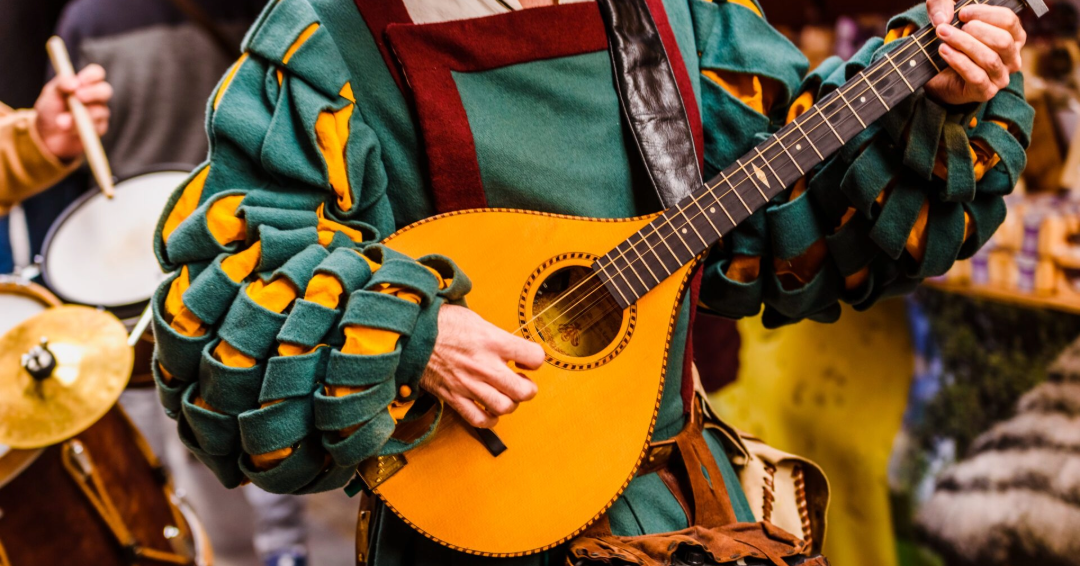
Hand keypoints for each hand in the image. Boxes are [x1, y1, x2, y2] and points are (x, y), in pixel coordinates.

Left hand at [33, 64, 111, 161]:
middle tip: (78, 96)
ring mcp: (99, 113)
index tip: (80, 80)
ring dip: (78, 115)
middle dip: (92, 93)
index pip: (96, 74)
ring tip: (60, 121)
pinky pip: (95, 127)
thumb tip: (74, 82)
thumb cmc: (51, 110)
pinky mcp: (99, 129)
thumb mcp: (51, 94)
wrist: (47, 134)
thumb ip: (61, 84)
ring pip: (99, 111)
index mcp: (85, 83)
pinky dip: (78, 127)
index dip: (92, 75)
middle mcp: (96, 97)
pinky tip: (66, 129)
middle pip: (105, 90)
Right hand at [420, 304, 544, 427]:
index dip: (535, 360)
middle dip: (528, 388)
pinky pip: (479, 420)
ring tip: (505, 394)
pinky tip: (490, 409)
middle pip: (524, 391)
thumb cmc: (442, 323)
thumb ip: (497, 337)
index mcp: (493, 341)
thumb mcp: (476, 320)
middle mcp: (484, 365)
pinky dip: (489, 419)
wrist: (411, 334)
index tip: (527, 360)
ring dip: (510, 403)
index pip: (534, 357)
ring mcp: (469, 384)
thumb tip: (511, 348)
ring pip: (505, 408)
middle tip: (521, 382)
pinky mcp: (454, 397)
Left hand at [924, 1, 1025, 105]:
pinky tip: (943, 51)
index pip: (1009, 21)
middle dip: (975, 30)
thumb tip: (942, 17)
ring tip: (943, 35)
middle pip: (1002, 40)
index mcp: (1013, 37)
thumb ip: (942, 5)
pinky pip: (976, 76)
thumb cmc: (951, 44)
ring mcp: (1001, 77)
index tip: (962, 13)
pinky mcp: (986, 92)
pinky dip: (958, 61)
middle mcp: (1012, 58)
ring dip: (964, 44)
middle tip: (950, 27)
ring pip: (990, 59)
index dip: (985, 14)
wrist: (938, 78)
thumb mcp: (947, 17)